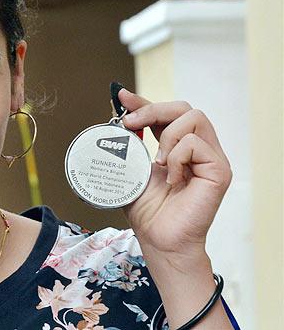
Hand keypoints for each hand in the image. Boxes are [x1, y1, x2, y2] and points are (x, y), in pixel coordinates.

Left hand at [118, 88, 232, 257]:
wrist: (159, 240)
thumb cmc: (147, 210)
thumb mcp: (131, 169)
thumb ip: (128, 144)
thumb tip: (115, 116)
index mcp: (178, 147)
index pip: (167, 113)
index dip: (144, 102)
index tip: (121, 97)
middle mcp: (199, 149)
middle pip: (184, 108)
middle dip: (153, 109)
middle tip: (130, 124)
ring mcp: (212, 158)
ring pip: (194, 118)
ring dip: (167, 135)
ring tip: (158, 162)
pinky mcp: (219, 170)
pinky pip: (195, 144)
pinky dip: (176, 157)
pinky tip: (171, 178)